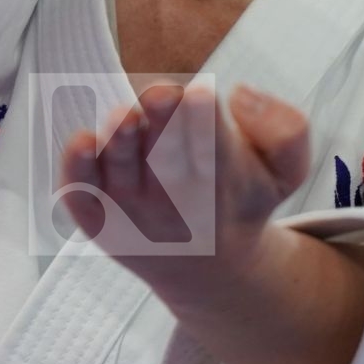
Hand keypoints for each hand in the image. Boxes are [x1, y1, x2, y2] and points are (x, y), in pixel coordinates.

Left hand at [57, 81, 312, 296]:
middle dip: (163, 125)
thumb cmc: (243, 198)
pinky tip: (80, 141)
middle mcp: (177, 202)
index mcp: (227, 183)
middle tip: (161, 94)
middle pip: (167, 159)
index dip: (205, 121)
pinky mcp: (99, 219)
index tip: (202, 93)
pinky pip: (82, 197)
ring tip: (124, 117)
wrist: (209, 270)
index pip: (216, 151)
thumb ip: (285, 130)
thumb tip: (240, 94)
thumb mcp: (286, 170)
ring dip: (120, 143)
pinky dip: (77, 172)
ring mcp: (133, 213)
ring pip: (123, 174)